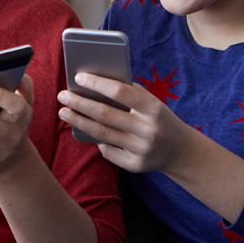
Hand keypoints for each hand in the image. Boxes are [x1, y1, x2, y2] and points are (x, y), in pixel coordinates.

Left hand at [57, 72, 198, 173]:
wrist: (181, 151)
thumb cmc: (159, 119)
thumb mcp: (152, 103)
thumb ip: (129, 93)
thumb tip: (94, 82)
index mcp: (153, 108)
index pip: (120, 92)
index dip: (97, 84)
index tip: (78, 77)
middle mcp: (147, 130)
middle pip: (105, 114)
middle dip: (79, 103)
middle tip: (62, 95)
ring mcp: (141, 149)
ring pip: (101, 134)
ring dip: (78, 121)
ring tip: (64, 111)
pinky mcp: (135, 165)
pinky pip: (107, 151)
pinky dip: (96, 140)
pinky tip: (87, 131)